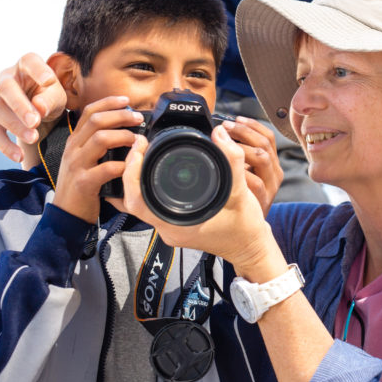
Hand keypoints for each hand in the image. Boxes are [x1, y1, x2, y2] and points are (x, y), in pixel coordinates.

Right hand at [0, 53, 67, 161]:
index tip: (48, 81)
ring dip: (14, 126)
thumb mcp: (57, 96)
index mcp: (26, 64)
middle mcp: (6, 77)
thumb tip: (38, 107)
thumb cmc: (50, 97)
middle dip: (20, 106)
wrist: (40, 111)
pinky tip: (18, 156)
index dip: (38, 70)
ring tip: (34, 137)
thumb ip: (50, 98)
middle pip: (6, 88)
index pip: (29, 61)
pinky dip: (5, 145)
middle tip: (35, 121)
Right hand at [52, 96, 143, 222]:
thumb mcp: (84, 159)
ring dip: (123, 136)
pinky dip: (121, 165)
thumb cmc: (81, 184)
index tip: (126, 100)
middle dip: (121, 116)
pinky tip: (129, 165)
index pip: (89, 112)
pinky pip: (105, 168)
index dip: (108, 103)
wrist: (66, 213)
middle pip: (96, 121)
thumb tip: (123, 128)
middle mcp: (73, 149)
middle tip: (138, 119)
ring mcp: (77, 165)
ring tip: (136, 140)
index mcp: (75, 141)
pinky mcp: (84, 182)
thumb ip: (97, 144)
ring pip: (100, 139)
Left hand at [122, 123, 275, 270]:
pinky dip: (149, 185)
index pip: (137, 201)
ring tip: (144, 152)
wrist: (250, 247)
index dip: (131, 173)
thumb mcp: (241, 192)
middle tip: (139, 145)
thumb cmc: (244, 229)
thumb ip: (232, 160)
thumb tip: (220, 134)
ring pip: (141, 201)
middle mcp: (168, 228)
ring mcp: (171, 227)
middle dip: (131, 169)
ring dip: (139, 177)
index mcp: (177, 225)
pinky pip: (152, 203)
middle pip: (133, 199)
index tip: (138, 149)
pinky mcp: (175, 223)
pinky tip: (155, 169)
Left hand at [219, 116, 283, 215]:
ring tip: (225, 146)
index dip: (252, 125)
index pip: (268, 136)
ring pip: (262, 157)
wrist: (250, 237)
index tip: (235, 119)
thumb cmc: (242, 205)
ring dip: (241, 147)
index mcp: (272, 165)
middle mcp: (275, 174)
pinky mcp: (263, 201)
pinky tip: (229, 170)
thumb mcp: (245, 176)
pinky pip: (255, 181)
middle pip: (265, 143)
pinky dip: (242, 172)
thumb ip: (239, 157)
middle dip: (243, 132)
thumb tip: (220, 134)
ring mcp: (270, 188)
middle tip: (224, 129)